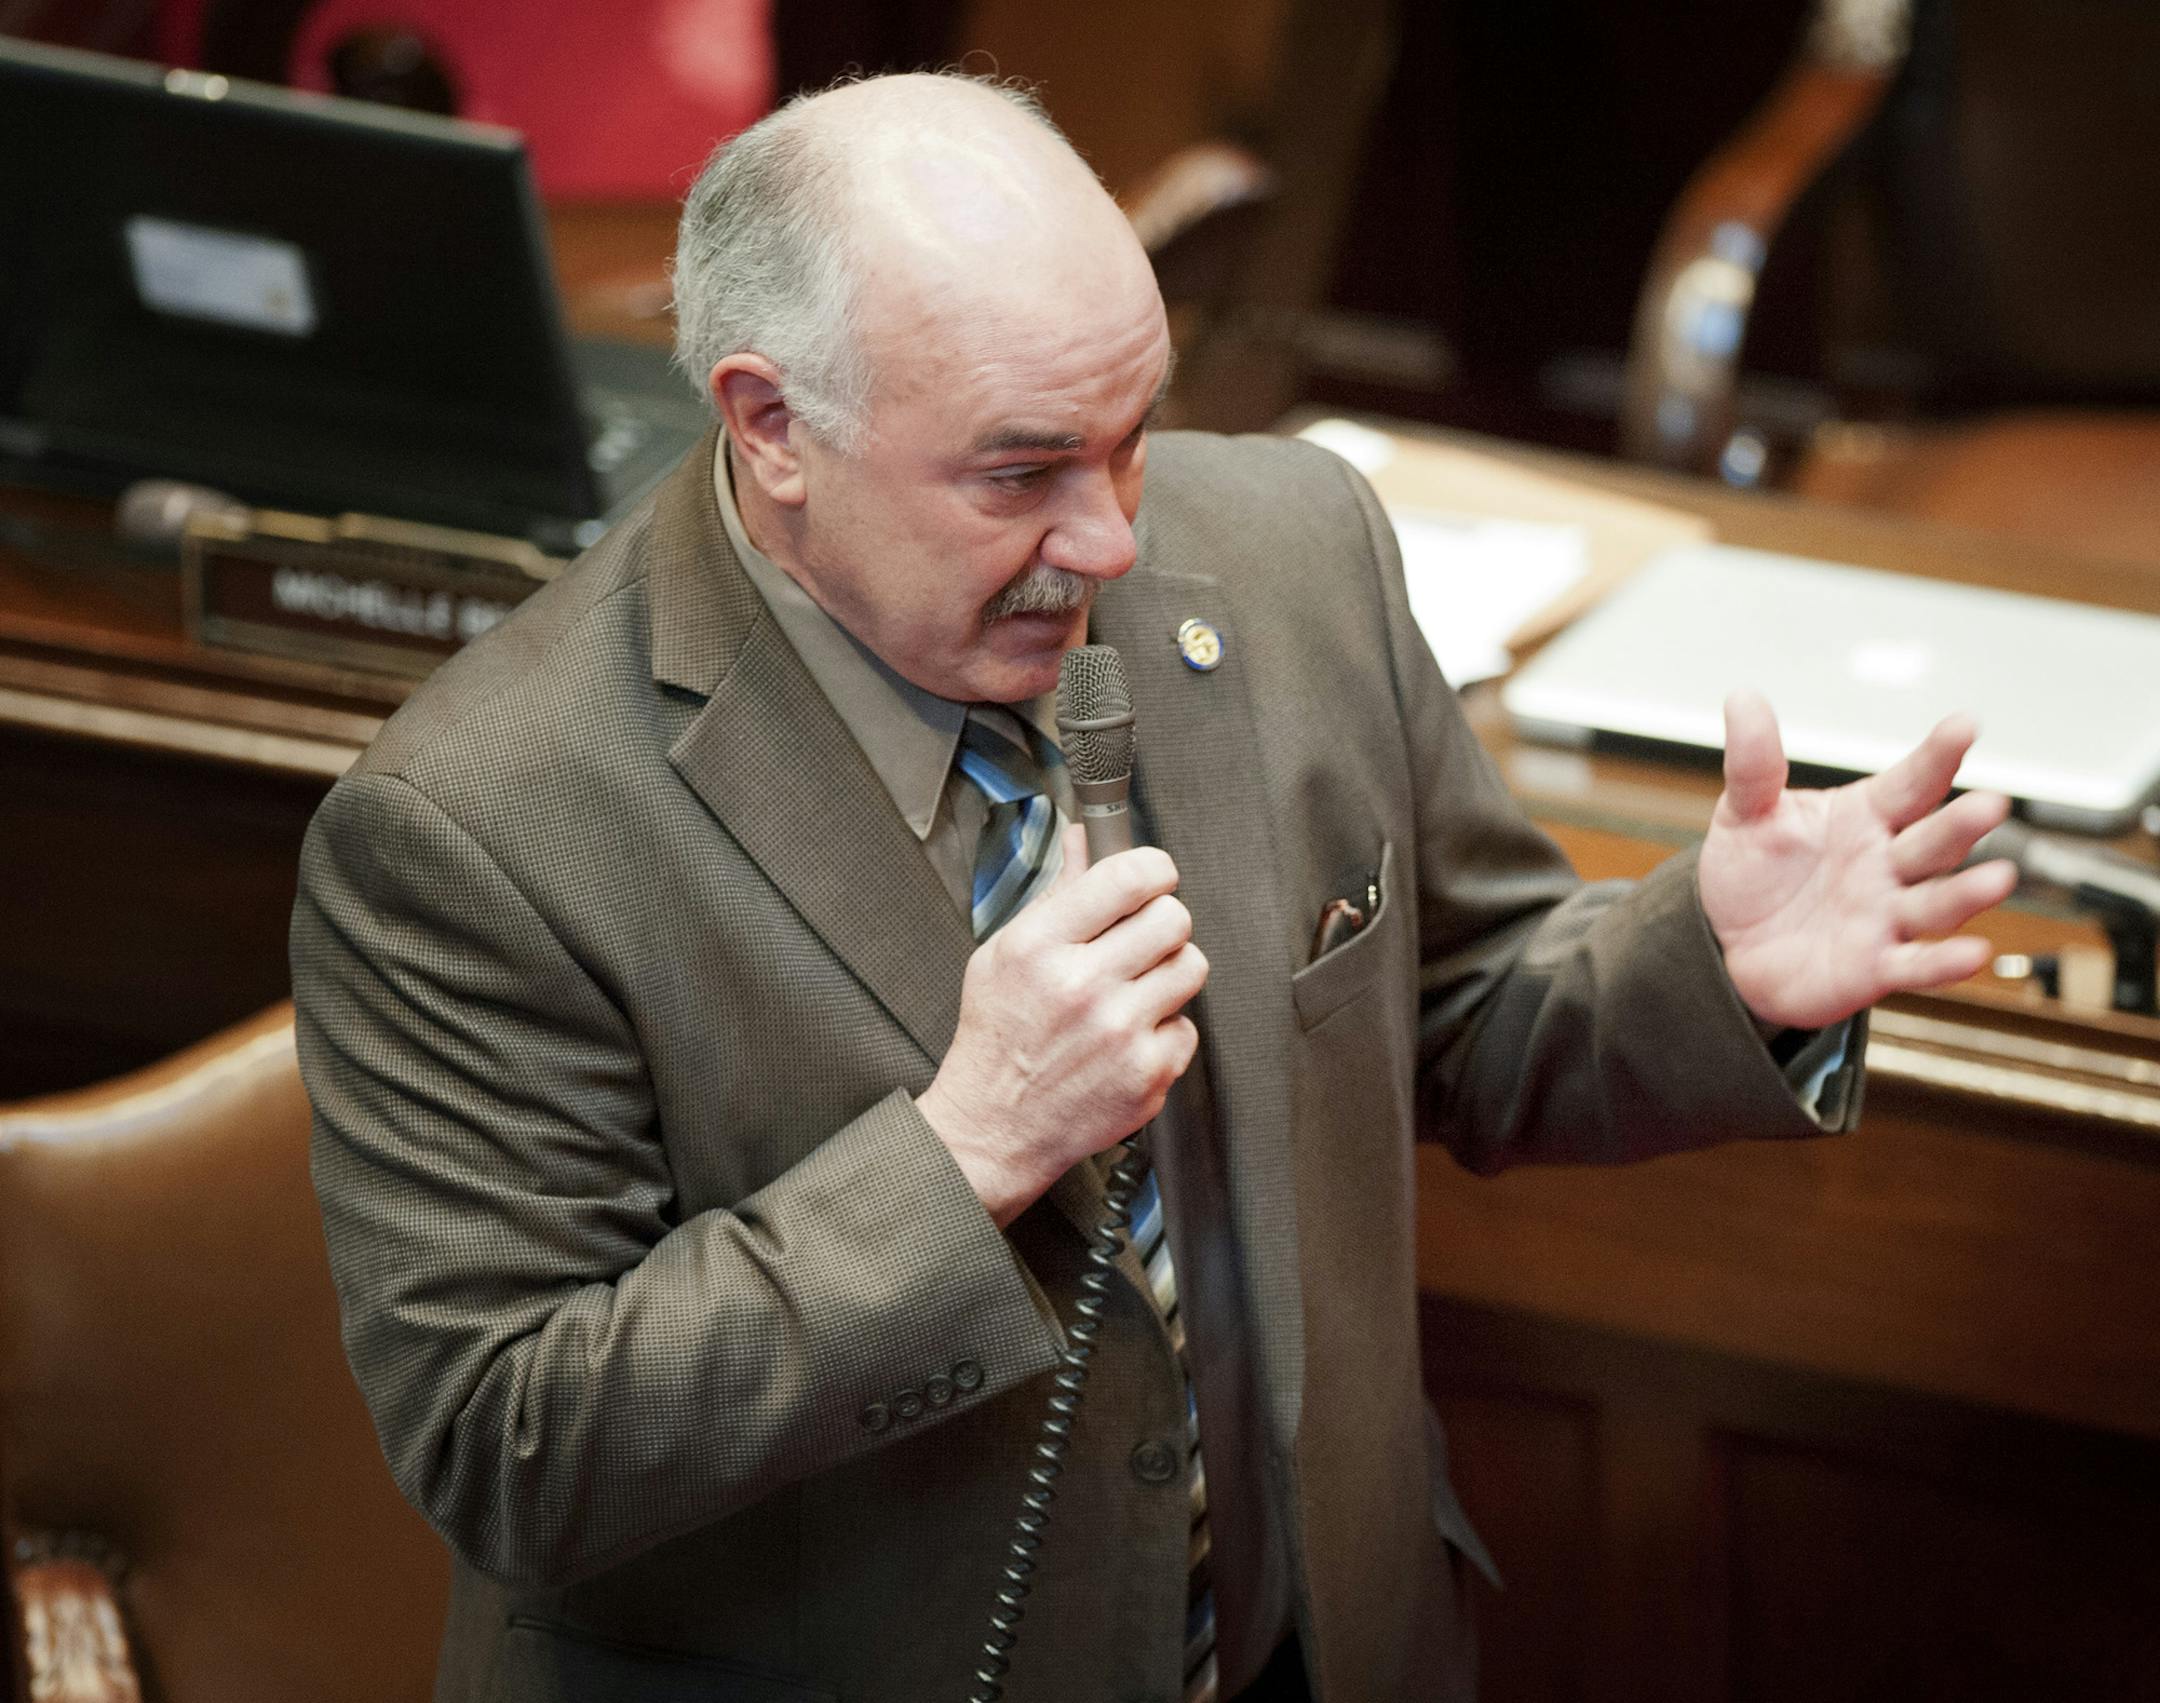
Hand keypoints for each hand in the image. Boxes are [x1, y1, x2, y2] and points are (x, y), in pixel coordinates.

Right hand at [918, 824, 1208, 1226]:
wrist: (995, 1127)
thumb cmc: (998, 1038)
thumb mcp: (1004, 954)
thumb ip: (1056, 895)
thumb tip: (1084, 840)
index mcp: (1039, 946)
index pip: (1128, 878)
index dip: (1154, 869)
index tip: (1154, 877)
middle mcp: (1081, 986)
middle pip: (1173, 917)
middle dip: (1162, 922)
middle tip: (1142, 940)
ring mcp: (1119, 1032)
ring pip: (1192, 966)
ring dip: (1170, 972)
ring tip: (1137, 988)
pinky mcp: (1147, 1073)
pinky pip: (1187, 1026)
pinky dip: (1165, 1031)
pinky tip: (1130, 1038)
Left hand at [1698, 691, 2017, 1031]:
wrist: (1727, 943)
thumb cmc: (1752, 873)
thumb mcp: (1746, 814)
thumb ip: (1754, 764)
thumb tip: (1742, 698)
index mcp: (1865, 817)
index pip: (1911, 782)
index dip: (1938, 755)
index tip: (1965, 725)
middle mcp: (1888, 864)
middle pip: (1933, 841)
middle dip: (1963, 825)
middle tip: (1991, 804)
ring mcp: (1886, 915)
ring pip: (1937, 902)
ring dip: (1968, 893)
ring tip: (1999, 878)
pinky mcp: (1875, 967)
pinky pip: (1915, 965)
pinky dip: (1943, 963)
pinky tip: (1973, 953)